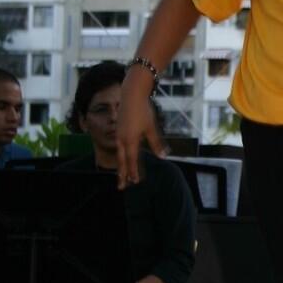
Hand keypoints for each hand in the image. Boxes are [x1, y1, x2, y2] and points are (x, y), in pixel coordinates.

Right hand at [117, 68, 165, 187]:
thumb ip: (156, 143)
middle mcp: (122, 139)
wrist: (131, 95)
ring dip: (121, 166)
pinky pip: (119, 147)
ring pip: (119, 155)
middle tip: (121, 187)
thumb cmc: (143, 111)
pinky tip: (123, 159)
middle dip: (122, 175)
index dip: (133, 172)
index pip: (131, 161)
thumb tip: (163, 156)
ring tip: (121, 176)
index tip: (135, 182)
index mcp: (130, 140)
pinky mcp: (119, 129)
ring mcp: (119, 134)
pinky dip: (121, 156)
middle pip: (122, 161)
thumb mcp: (152, 128)